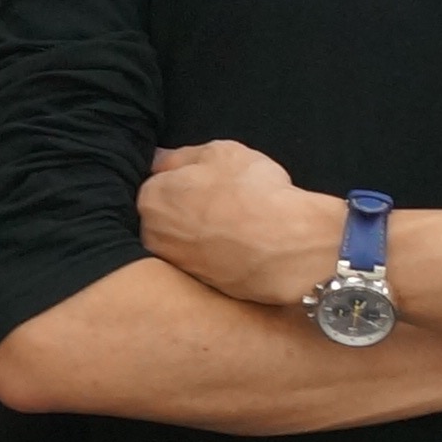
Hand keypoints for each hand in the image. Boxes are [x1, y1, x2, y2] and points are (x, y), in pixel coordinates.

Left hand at [138, 139, 347, 309]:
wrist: (289, 247)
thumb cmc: (254, 192)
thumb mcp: (221, 152)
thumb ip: (182, 156)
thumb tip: (160, 160)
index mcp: (151, 199)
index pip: (156, 184)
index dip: (185, 179)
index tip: (208, 181)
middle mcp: (154, 237)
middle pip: (165, 216)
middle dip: (186, 208)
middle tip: (223, 203)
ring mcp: (175, 267)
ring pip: (183, 242)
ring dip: (201, 234)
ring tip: (235, 227)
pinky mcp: (199, 288)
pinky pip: (204, 264)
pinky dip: (217, 256)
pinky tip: (241, 249)